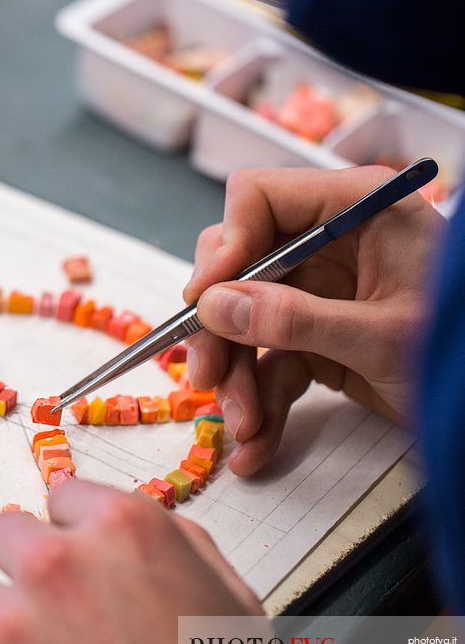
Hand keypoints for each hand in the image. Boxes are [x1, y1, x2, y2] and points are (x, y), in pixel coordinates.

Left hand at [0, 481, 299, 643]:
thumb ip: (166, 539)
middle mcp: (58, 562)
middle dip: (29, 564)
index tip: (87, 560)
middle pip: (4, 533)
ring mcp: (13, 625)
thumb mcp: (222, 586)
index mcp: (120, 526)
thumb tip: (124, 529)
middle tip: (57, 604)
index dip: (80, 533)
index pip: (64, 497)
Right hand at [184, 165, 443, 475]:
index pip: (260, 198)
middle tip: (207, 373)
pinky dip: (262, 400)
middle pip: (241, 264)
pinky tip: (257, 444)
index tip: (205, 299)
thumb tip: (214, 306)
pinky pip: (273, 360)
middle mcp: (330, 242)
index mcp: (354, 210)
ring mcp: (322, 290)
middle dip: (221, 324)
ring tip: (243, 426)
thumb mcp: (381, 337)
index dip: (226, 243)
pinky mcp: (320, 336)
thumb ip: (296, 319)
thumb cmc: (462, 351)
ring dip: (238, 375)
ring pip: (248, 319)